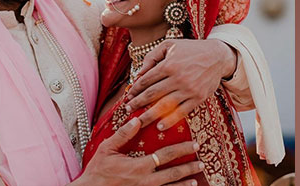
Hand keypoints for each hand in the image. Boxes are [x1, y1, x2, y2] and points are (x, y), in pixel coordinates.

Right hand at [73, 117, 203, 185]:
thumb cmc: (98, 170)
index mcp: (139, 166)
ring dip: (184, 184)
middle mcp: (146, 181)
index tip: (194, 144)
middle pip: (173, 174)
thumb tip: (136, 120)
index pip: (166, 155)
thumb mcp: (107, 149)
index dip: (182, 149)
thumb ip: (123, 134)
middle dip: (189, 168)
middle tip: (201, 162)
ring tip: (195, 180)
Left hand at [124, 39, 236, 129]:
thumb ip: (152, 56)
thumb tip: (140, 73)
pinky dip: (170, 121)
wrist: (217, 57)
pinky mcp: (198, 98)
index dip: (135, 89)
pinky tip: (160, 126)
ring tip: (139, 121)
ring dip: (149, 115)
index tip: (128, 96)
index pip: (146, 80)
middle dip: (138, 103)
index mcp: (168, 64)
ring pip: (164, 106)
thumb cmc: (191, 49)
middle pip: (152, 94)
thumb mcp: (169, 45)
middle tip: (128, 110)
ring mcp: (188, 90)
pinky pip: (182, 112)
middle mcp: (178, 78)